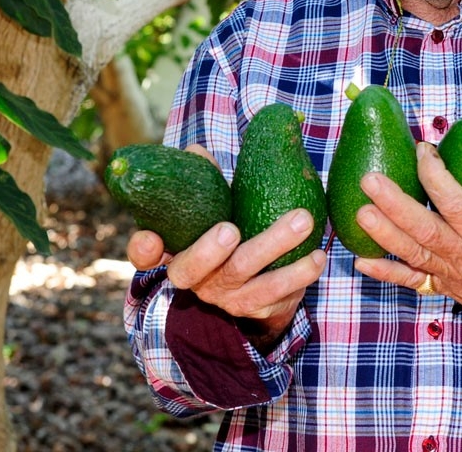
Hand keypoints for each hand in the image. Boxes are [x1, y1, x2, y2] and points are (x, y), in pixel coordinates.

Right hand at [123, 145, 325, 350]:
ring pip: (248, 282)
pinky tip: (317, 256)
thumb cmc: (228, 230)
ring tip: (304, 222)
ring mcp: (228, 298)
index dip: (144, 250)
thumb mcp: (213, 208)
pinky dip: (300, 275)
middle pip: (197, 270)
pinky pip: (278, 297)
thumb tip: (196, 151)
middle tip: (232, 230)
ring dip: (277, 252)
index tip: (151, 240)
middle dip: (211, 251)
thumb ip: (204, 182)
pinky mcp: (258, 309)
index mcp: (178, 252)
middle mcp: (197, 280)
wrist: (255, 286)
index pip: (146, 254)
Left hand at [352, 142, 461, 366]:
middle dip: (394, 204)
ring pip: (413, 256)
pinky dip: (386, 274)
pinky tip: (361, 262)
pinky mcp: (451, 292)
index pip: (456, 203)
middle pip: (425, 231)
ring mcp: (458, 280)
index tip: (423, 150)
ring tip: (359, 212)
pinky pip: (414, 284)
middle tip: (370, 179)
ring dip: (383, 234)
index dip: (434, 175)